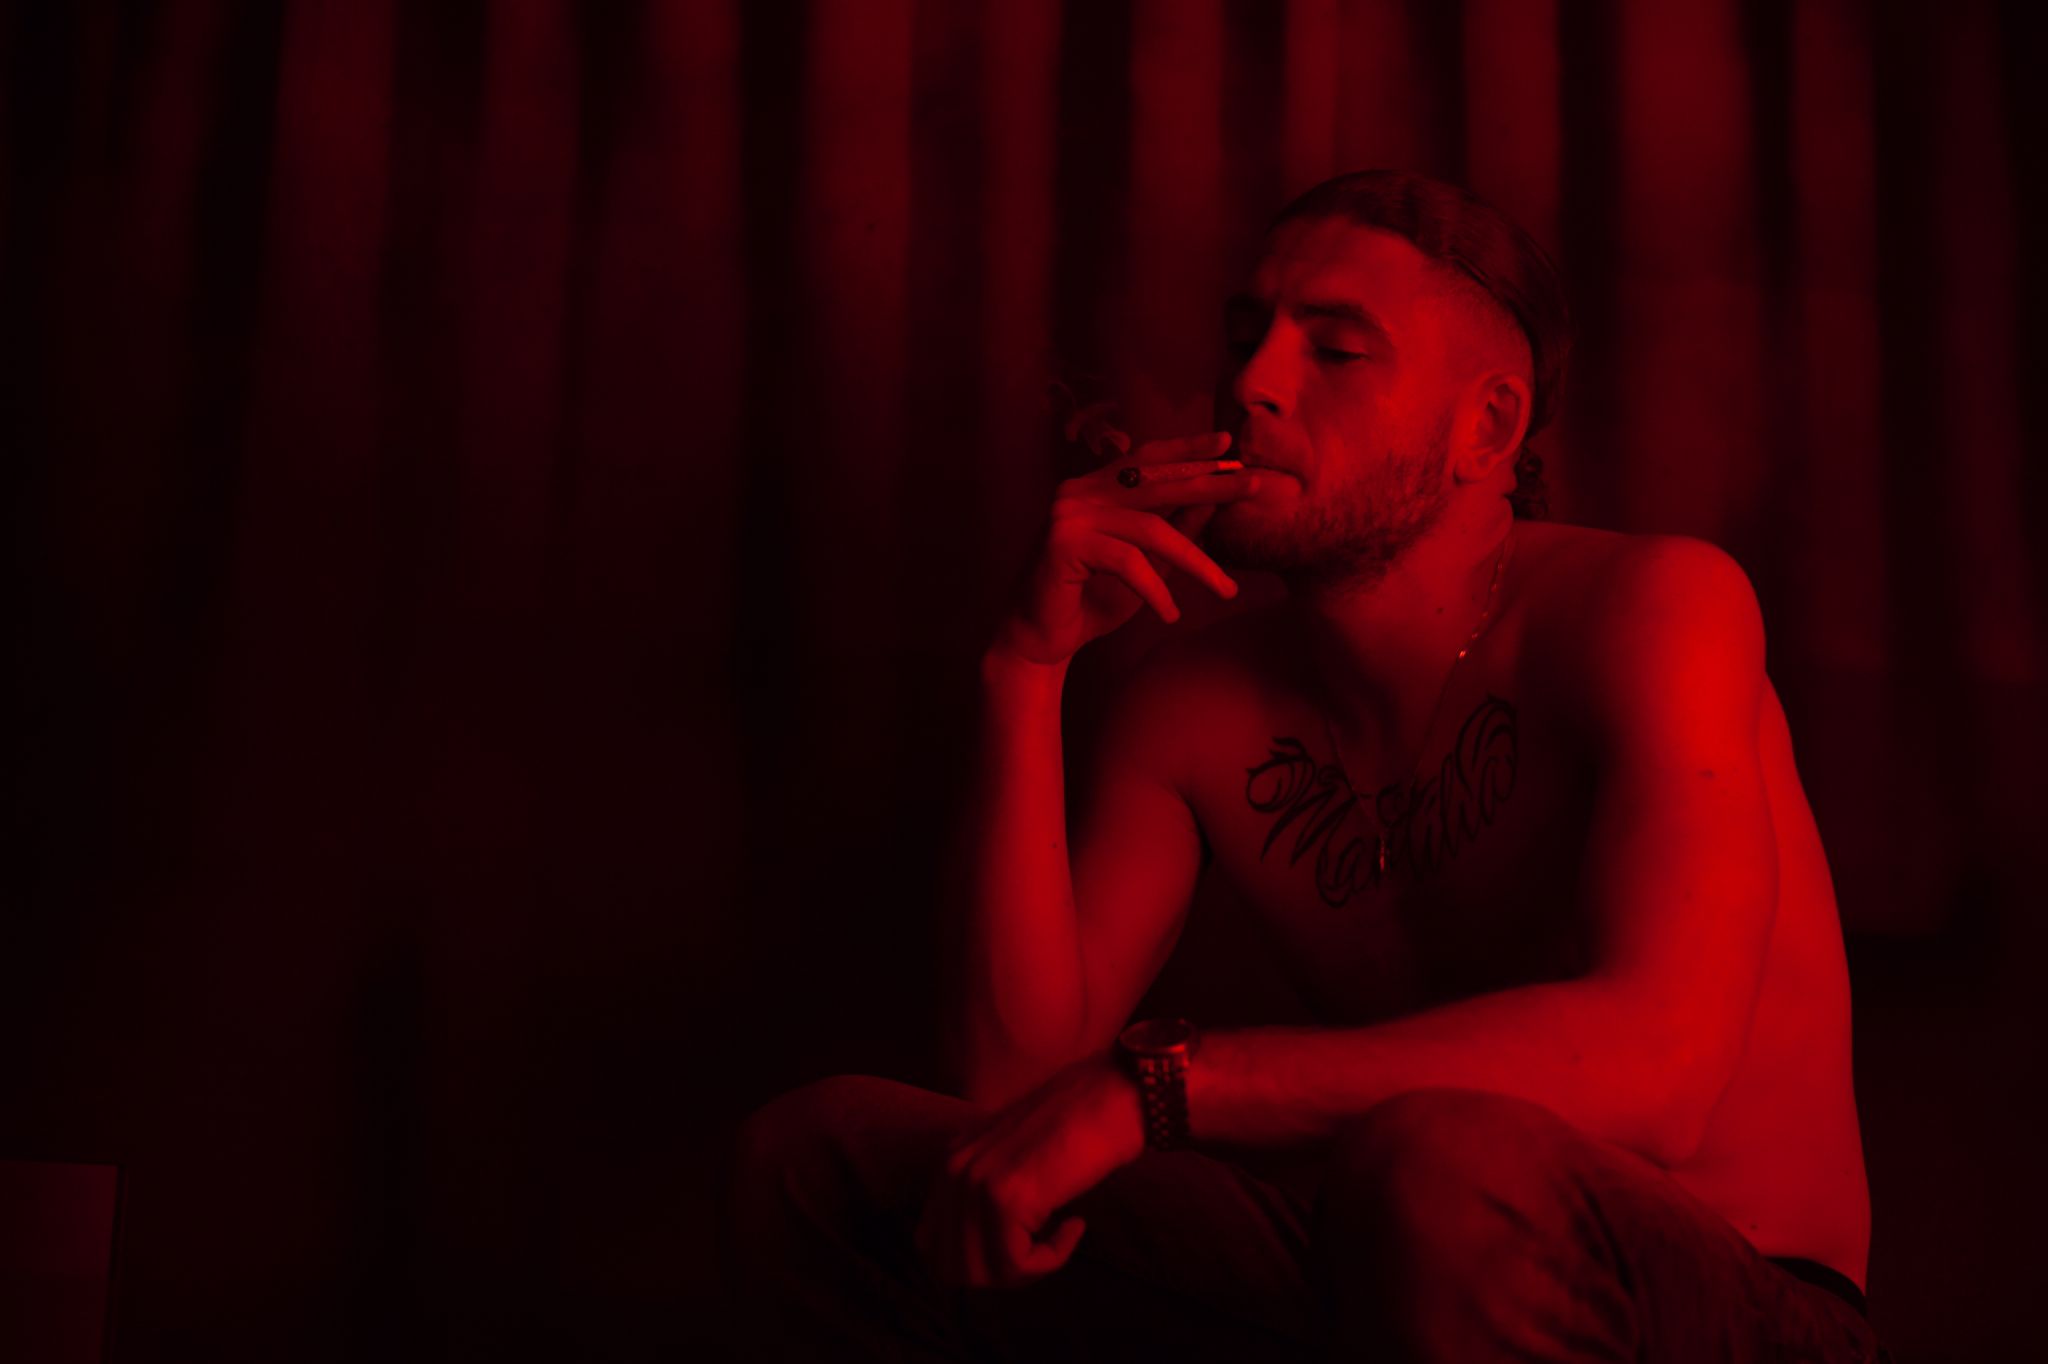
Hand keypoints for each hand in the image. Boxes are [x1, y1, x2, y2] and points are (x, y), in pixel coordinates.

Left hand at [914, 1056, 1146, 1288]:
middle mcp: (952, 1173)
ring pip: (983, 1273)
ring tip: (1058, 1235)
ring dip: (1027, 1269)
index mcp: (947, 1164)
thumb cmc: (1075, 1128)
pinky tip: (1074, 1225)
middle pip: (952, 1268)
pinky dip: (1052, 1258)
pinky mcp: (1007, 1198)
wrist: (1110, 1097)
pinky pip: (1018, 1264)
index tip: (1014, 1250)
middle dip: (998, 1274)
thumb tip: (975, 1259)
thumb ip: (982, 1195)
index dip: (972, 1263)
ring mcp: (976, 1184)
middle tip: (1039, 1250)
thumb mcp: (1010, 1160)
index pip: (930, 1246)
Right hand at [992, 431, 1261, 666]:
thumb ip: (1174, 528)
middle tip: (1251, 484)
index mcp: (1094, 488)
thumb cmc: (1091, 600)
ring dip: (1195, 562)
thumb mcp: (1146, 562)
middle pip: (1155, 482)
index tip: (1227, 443)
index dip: (1186, 449)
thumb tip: (1214, 496)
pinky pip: (1127, 561)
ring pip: (1150, 528)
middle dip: (1208, 482)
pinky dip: (1155, 590)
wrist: (1040, 639)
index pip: (1145, 459)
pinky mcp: (1063, 544)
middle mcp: (1078, 492)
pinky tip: (1170, 614)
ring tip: (1225, 590)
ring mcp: (1068, 514)